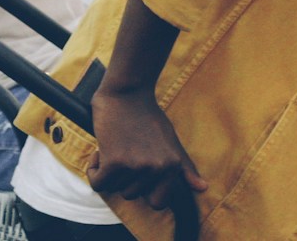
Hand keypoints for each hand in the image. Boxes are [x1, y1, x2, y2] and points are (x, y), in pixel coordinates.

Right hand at [86, 88, 208, 210]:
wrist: (127, 94)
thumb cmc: (148, 119)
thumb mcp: (172, 144)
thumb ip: (184, 168)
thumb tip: (202, 189)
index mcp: (174, 165)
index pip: (158, 203)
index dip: (144, 190)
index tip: (140, 172)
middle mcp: (159, 168)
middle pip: (132, 195)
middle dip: (125, 179)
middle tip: (128, 154)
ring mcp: (138, 165)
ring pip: (114, 189)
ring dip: (110, 172)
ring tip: (118, 148)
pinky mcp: (115, 162)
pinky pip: (98, 183)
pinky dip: (94, 170)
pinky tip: (103, 150)